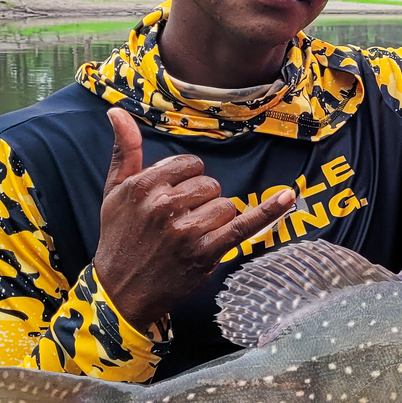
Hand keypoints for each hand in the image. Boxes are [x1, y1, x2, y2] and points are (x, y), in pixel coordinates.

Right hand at [93, 107, 295, 326]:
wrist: (120, 291)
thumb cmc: (119, 237)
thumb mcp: (113, 191)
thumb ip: (125, 150)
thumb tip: (118, 111)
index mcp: (143, 187)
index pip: (190, 164)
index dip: (187, 180)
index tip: (175, 197)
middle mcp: (164, 206)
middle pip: (210, 184)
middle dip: (201, 201)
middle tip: (179, 223)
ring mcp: (186, 230)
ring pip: (225, 205)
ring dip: (215, 220)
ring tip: (190, 236)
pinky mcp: (205, 252)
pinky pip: (243, 225)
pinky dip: (268, 212)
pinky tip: (287, 197)